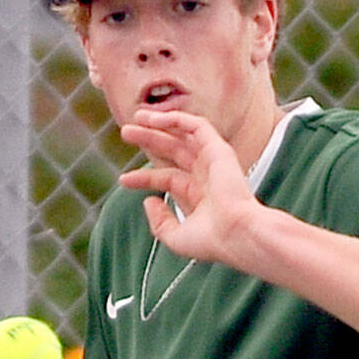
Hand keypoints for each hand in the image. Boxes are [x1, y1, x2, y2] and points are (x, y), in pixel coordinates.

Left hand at [118, 109, 261, 267]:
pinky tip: (154, 119)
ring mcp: (213, 162)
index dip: (143, 177)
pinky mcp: (219, 150)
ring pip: (182, 136)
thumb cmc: (211, 241)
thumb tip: (148, 201)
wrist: (235, 234)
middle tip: (126, 132)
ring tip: (136, 117)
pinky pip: (196, 126)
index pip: (167, 179)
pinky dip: (176, 119)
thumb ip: (159, 223)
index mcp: (199, 196)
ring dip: (160, 124)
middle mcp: (206, 176)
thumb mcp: (176, 238)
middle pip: (172, 152)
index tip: (124, 179)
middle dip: (149, 140)